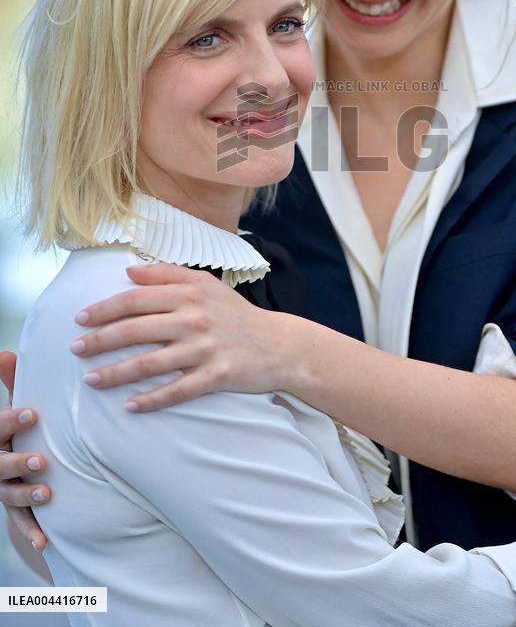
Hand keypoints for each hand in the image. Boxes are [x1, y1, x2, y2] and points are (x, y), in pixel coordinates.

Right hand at [0, 351, 48, 551]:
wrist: (15, 465)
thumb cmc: (21, 428)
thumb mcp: (16, 408)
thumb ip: (13, 383)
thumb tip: (3, 351)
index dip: (12, 421)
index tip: (33, 413)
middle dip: (17, 463)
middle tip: (41, 460)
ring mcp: (3, 488)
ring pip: (8, 495)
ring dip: (25, 494)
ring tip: (46, 492)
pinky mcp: (17, 509)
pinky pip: (21, 523)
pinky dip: (31, 532)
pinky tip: (45, 541)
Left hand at [70, 263, 298, 411]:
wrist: (278, 344)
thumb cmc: (235, 314)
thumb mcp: (206, 284)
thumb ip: (167, 274)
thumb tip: (129, 270)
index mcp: (189, 293)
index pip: (136, 298)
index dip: (104, 308)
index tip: (80, 319)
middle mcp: (195, 318)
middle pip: (136, 329)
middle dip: (100, 340)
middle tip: (75, 349)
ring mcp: (205, 348)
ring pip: (150, 362)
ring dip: (116, 373)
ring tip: (91, 380)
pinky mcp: (216, 375)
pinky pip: (177, 391)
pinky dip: (152, 400)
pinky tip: (130, 407)